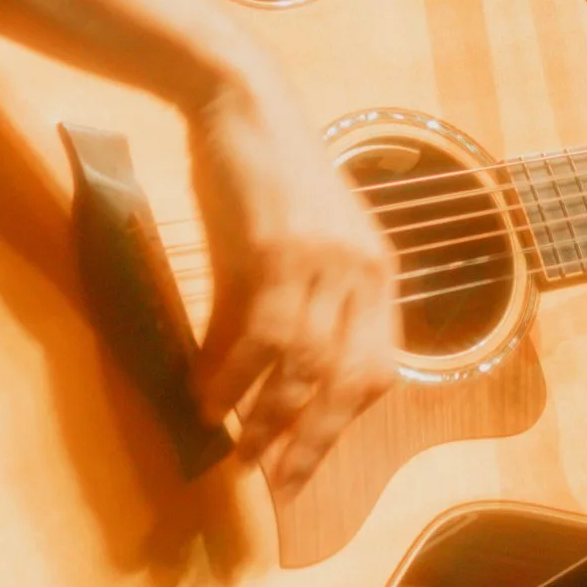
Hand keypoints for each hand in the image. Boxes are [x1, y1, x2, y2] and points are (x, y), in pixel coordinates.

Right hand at [185, 56, 401, 494]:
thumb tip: (249, 391)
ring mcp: (322, 260)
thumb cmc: (267, 178)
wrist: (242, 103)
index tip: (306, 466)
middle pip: (346, 380)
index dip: (341, 426)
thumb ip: (284, 313)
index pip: (378, 369)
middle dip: (310, 441)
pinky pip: (258, 334)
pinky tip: (207, 399)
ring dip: (266, 419)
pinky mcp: (276, 249)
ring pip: (302, 366)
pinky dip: (232, 377)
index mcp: (379, 272)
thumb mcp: (294, 247)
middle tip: (274, 484)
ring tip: (236, 452)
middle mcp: (362, 270)